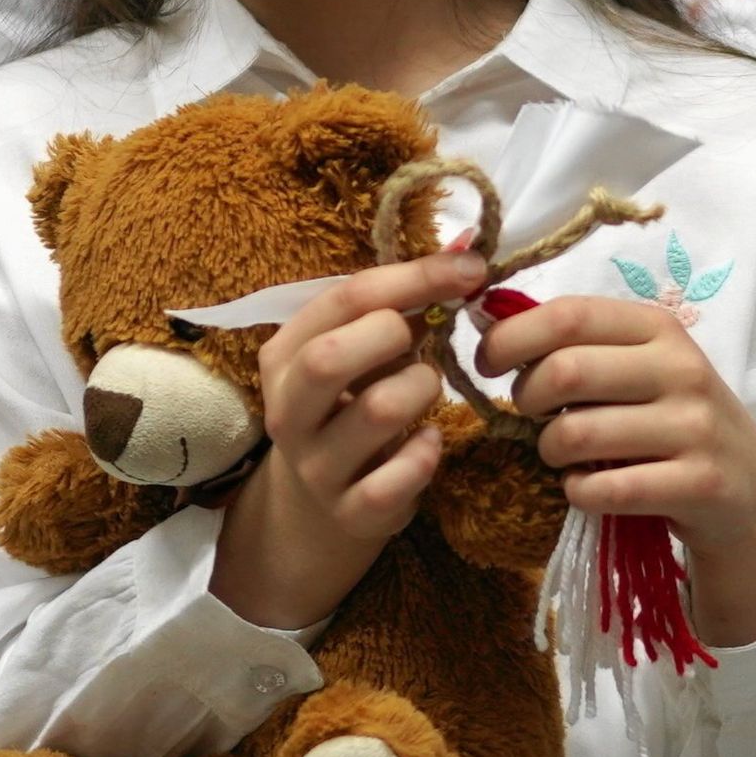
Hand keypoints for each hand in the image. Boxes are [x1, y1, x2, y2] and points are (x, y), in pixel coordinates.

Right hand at [208, 254, 484, 630]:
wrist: (320, 508)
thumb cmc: (350, 407)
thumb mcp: (361, 353)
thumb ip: (406, 302)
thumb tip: (470, 245)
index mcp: (284, 356)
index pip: (343, 299)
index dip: (414, 276)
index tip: (470, 268)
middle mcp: (288, 409)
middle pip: (330, 357)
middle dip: (393, 335)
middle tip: (423, 341)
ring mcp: (314, 465)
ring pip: (376, 411)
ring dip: (421, 389)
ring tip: (426, 390)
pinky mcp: (349, 511)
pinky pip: (396, 478)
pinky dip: (425, 453)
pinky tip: (428, 443)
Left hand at [476, 292, 755, 646]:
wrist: (749, 492)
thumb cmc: (674, 422)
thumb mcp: (640, 369)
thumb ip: (578, 346)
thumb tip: (489, 324)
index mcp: (659, 328)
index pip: (569, 314)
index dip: (511, 337)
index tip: (486, 365)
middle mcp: (682, 369)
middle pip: (565, 371)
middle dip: (526, 399)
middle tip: (530, 417)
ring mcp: (695, 428)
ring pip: (576, 434)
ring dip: (550, 452)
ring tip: (562, 456)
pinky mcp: (698, 484)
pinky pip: (604, 489)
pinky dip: (578, 493)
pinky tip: (588, 489)